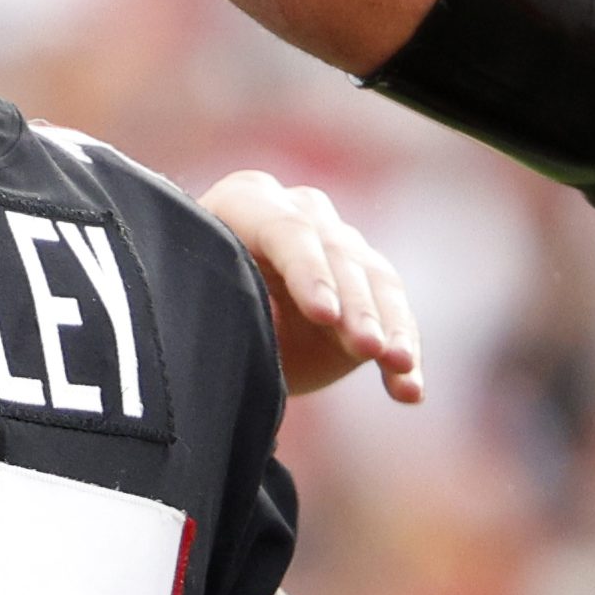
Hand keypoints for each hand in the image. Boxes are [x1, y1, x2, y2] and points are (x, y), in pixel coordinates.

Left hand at [202, 170, 421, 401]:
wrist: (206, 320)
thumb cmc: (185, 305)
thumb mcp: (194, 303)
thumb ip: (219, 307)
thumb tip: (240, 333)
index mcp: (250, 202)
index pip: (288, 232)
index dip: (309, 272)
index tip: (324, 314)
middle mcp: (304, 216)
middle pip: (340, 257)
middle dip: (358, 306)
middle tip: (368, 347)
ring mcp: (341, 250)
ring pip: (378, 285)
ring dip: (392, 329)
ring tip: (399, 367)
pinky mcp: (368, 294)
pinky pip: (394, 322)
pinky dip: (403, 358)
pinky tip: (409, 392)